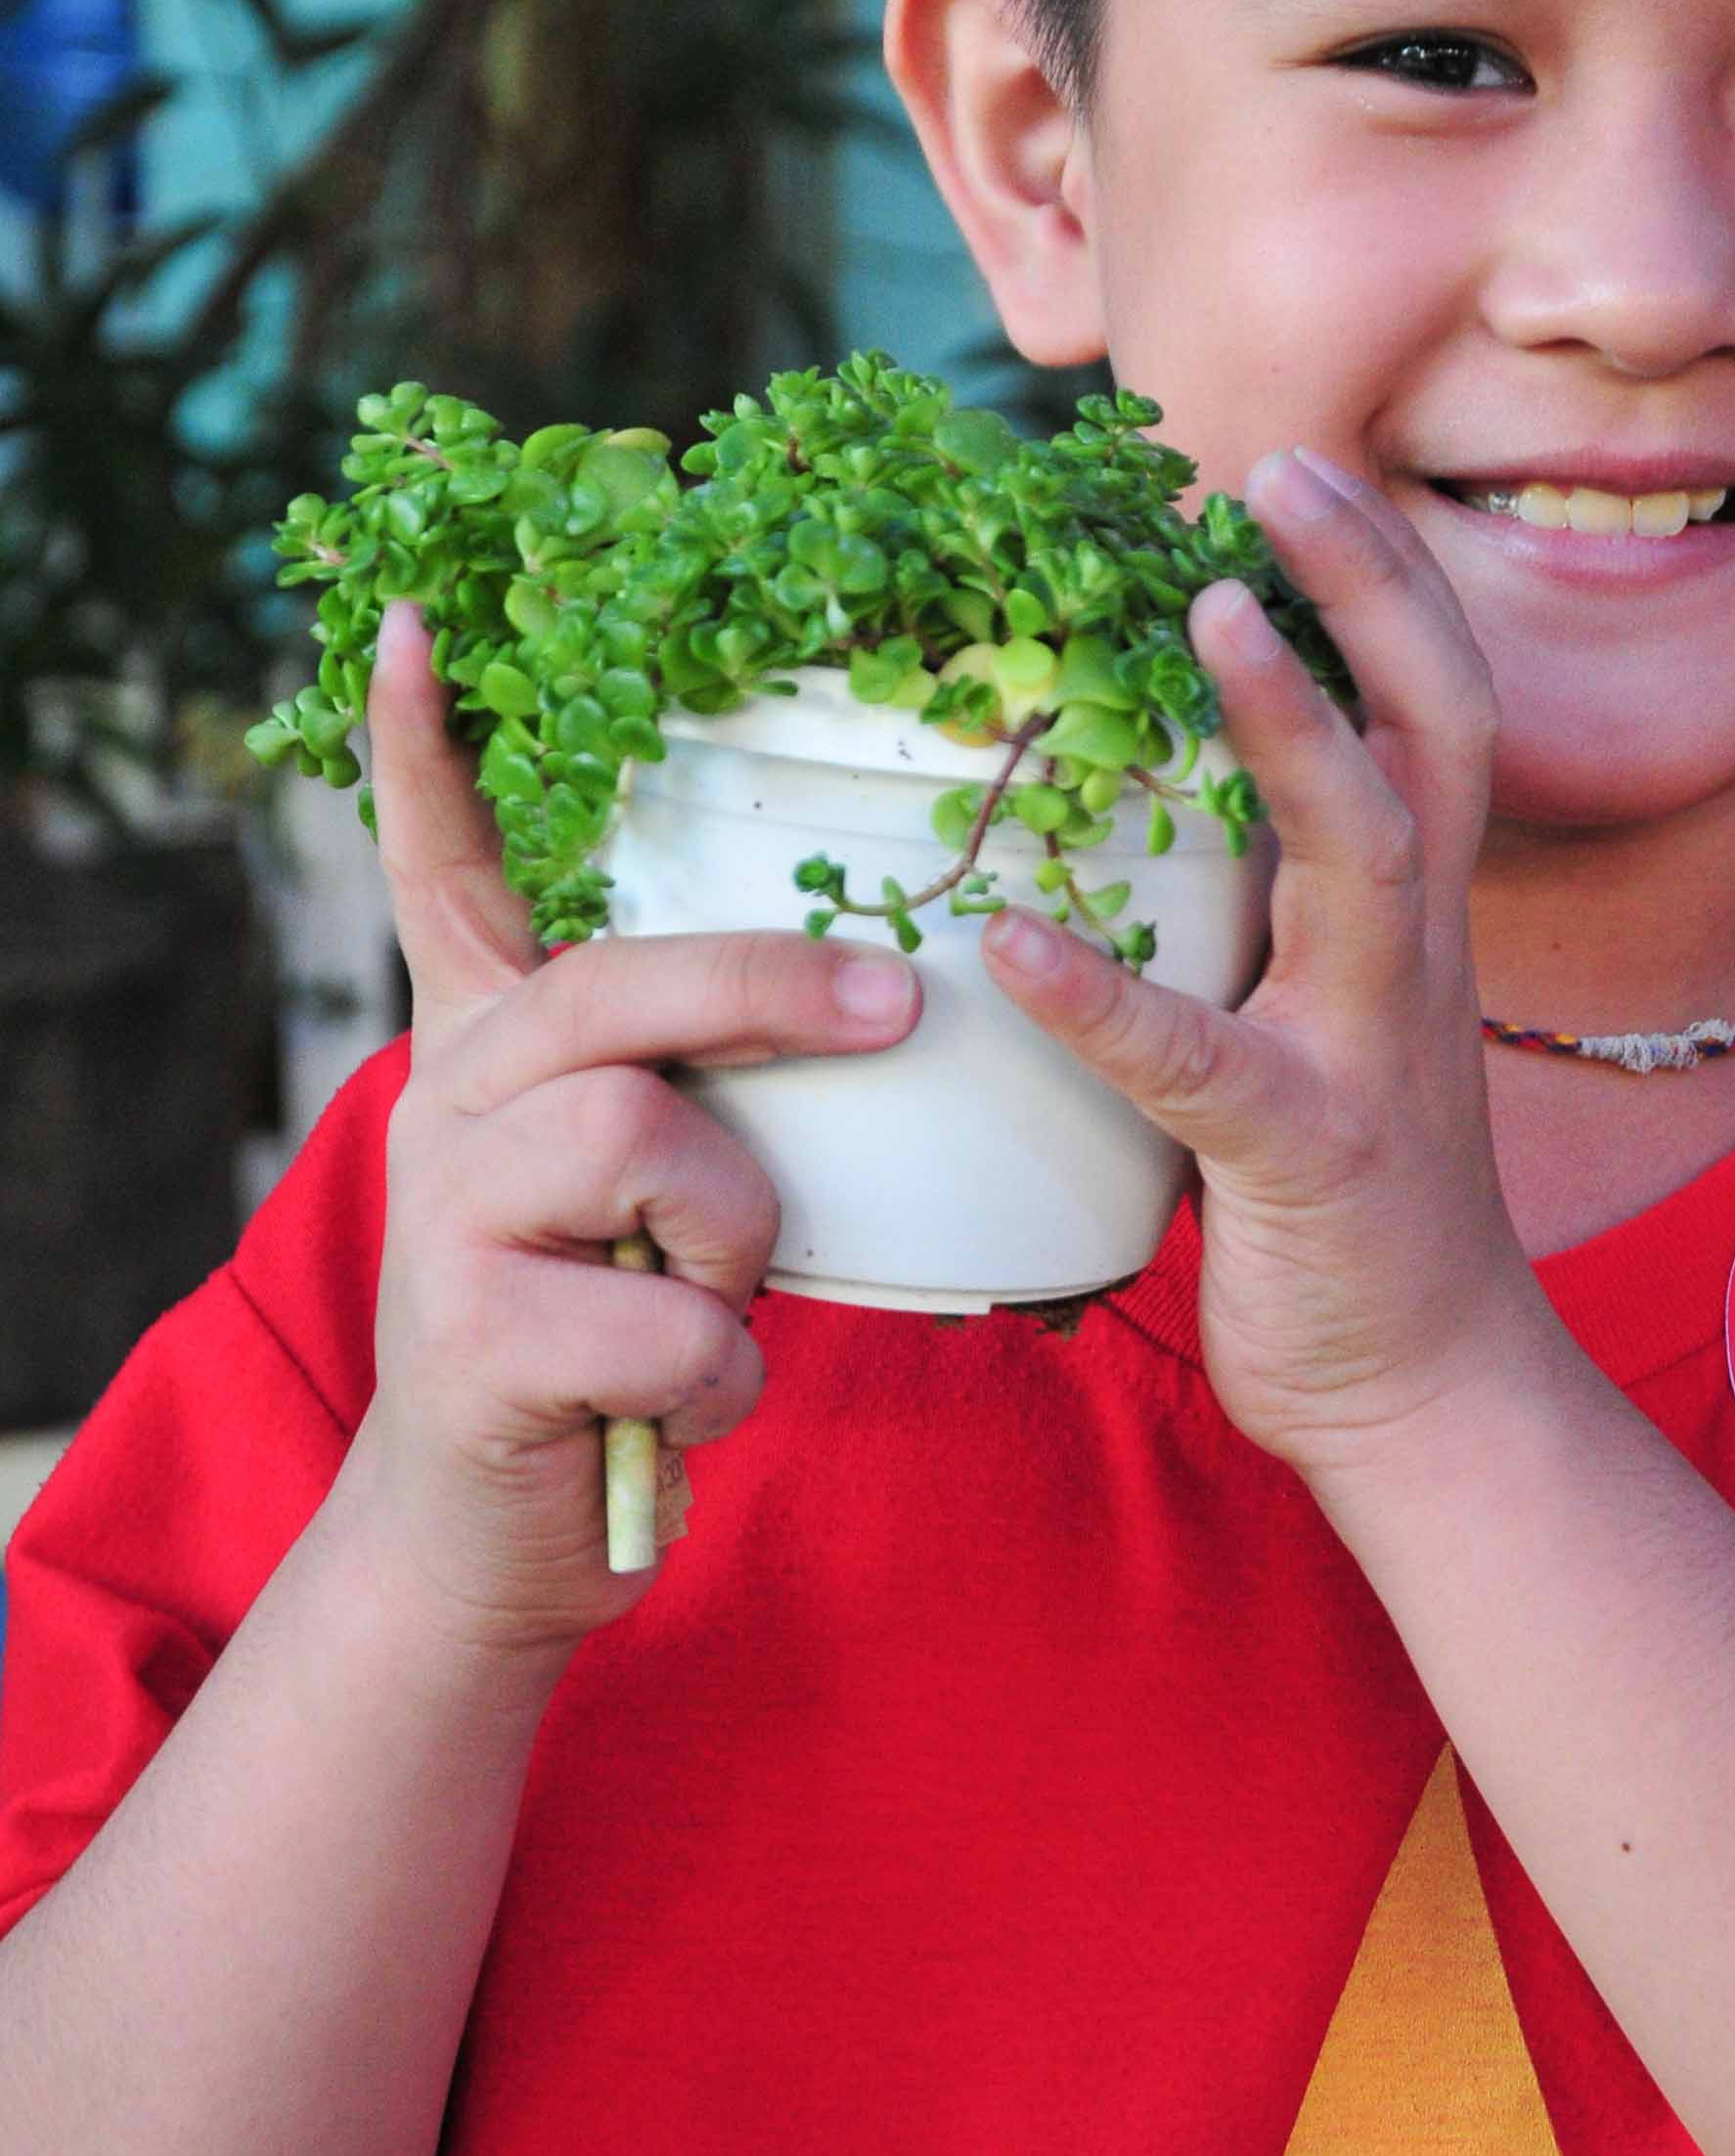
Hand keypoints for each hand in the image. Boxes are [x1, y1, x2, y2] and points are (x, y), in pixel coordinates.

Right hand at [341, 600, 921, 1660]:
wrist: (494, 1537)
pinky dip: (720, 1373)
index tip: (417, 618)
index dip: (426, 748)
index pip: (438, 869)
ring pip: (656, 1145)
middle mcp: (448, 1101)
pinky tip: (677, 1402)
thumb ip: (689, 1076)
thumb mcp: (640, 1183)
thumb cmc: (607, 1331)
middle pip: (618, 986)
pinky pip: (671, 1318)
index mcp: (491, 1047)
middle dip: (775, 987)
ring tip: (707, 1301)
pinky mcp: (474, 1340)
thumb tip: (869, 981)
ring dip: (737, 1242)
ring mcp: (444, 1215)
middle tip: (895, 1005)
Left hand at [981, 450, 1555, 1487]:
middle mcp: (1413, 955)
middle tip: (1284, 466)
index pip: (1434, 709)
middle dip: (1371, 587)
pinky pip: (1201, 1062)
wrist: (1430, 1393)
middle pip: (1437, 727)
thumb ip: (1268, 912)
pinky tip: (1009, 949)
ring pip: (1360, 852)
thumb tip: (1157, 800)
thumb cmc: (1351, 1204)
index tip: (1302, 472)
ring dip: (1289, 725)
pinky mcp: (1306, 1154)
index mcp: (1413, 919)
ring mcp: (1371, 1049)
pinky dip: (1103, 999)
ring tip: (1202, 615)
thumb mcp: (1321, 1020)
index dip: (1380, 583)